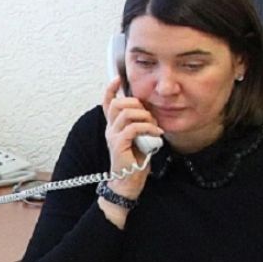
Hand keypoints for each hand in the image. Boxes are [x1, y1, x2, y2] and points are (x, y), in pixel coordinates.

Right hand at [99, 78, 161, 226]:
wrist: (128, 183)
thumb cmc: (135, 161)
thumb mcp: (139, 138)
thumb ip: (140, 125)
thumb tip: (150, 112)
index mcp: (114, 126)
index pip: (107, 103)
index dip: (111, 89)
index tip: (119, 78)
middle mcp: (110, 129)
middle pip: (118, 103)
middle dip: (136, 104)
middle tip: (149, 114)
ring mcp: (113, 136)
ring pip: (126, 114)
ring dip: (144, 116)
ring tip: (153, 125)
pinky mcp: (118, 145)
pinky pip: (133, 128)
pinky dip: (147, 128)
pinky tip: (155, 134)